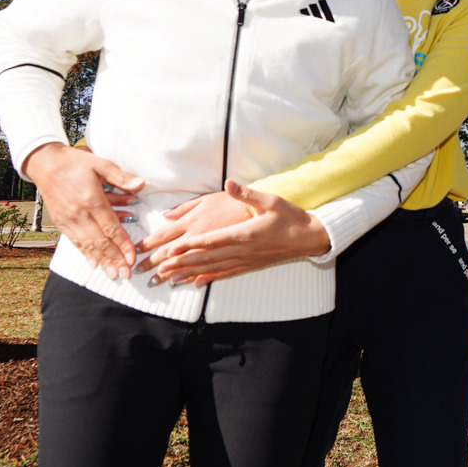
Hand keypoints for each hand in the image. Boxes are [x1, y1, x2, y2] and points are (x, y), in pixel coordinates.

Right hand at [23, 142, 144, 278]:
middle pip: (99, 242)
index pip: (111, 228)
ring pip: (87, 245)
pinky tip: (93, 264)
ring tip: (112, 275)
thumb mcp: (100, 164)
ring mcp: (68, 220)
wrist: (45, 163)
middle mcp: (79, 213)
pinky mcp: (60, 222)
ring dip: (101, 261)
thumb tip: (141, 184)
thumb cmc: (75, 162)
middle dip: (114, 260)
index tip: (132, 258)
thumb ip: (121, 177)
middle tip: (126, 274)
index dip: (122, 245)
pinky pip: (74, 242)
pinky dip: (84, 254)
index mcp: (91, 200)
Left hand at [134, 180, 329, 287]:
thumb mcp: (271, 200)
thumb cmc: (290, 217)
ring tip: (169, 278)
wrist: (309, 237)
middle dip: (180, 264)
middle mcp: (241, 250)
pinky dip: (209, 278)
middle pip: (205, 258)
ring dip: (189, 274)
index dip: (187, 247)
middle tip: (158, 269)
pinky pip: (226, 274)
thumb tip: (229, 183)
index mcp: (243, 233)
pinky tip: (197, 283)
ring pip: (212, 269)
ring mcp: (246, 260)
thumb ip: (247, 194)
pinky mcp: (250, 265)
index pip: (209, 241)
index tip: (169, 250)